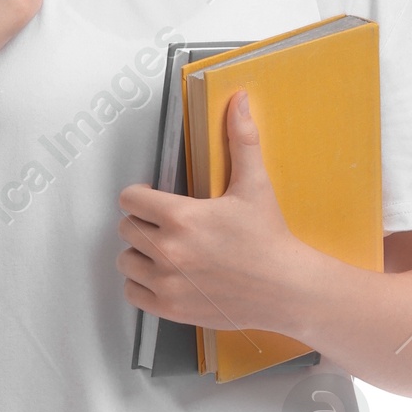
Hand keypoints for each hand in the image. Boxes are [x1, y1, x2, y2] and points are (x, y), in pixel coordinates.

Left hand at [117, 86, 309, 337]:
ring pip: (125, 261)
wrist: (286, 289)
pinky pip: (132, 293)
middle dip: (141, 223)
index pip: (129, 199)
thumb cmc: (269, 239)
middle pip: (126, 229)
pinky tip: (162, 276)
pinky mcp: (170, 309)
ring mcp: (166, 283)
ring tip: (163, 250)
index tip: (153, 200)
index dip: (141, 196)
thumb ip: (241, 140)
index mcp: (181, 217)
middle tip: (163, 226)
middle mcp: (168, 251)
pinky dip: (141, 285)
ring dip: (139, 254)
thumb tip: (239, 102)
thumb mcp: (255, 185)